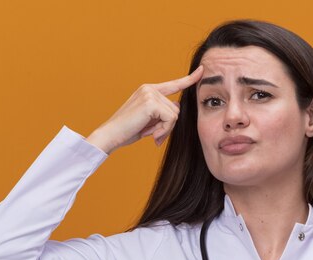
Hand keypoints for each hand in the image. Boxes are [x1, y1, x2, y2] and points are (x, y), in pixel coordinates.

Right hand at [86, 66, 203, 153]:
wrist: (111, 135)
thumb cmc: (128, 130)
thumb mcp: (149, 120)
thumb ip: (163, 113)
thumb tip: (177, 109)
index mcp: (149, 90)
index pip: (174, 84)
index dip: (189, 79)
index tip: (202, 71)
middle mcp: (150, 89)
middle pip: (176, 109)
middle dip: (168, 126)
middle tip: (154, 135)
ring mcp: (150, 94)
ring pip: (174, 115)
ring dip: (165, 130)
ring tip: (151, 135)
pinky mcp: (151, 102)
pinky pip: (171, 119)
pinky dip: (164, 130)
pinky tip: (153, 135)